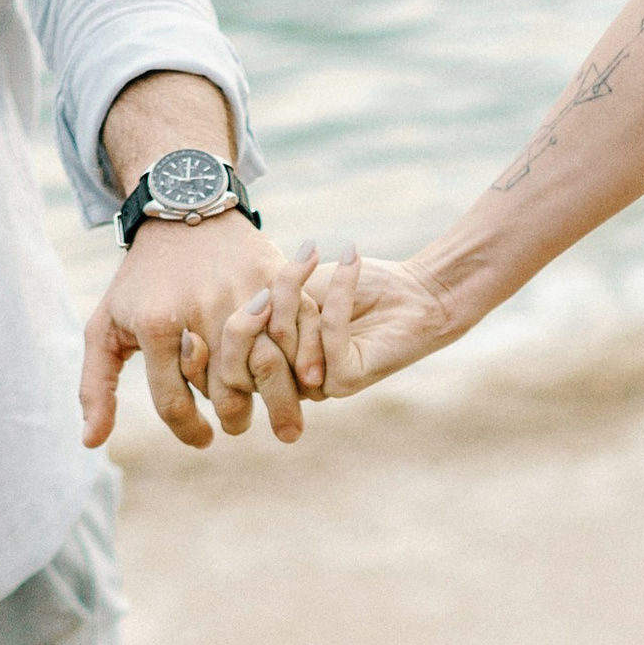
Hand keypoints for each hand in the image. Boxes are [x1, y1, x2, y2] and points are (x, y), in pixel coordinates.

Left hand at [80, 211, 307, 451]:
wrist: (182, 208)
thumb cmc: (142, 280)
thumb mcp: (105, 326)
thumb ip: (96, 387)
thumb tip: (90, 443)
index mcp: (156, 324)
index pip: (175, 405)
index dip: (189, 432)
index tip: (202, 439)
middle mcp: (200, 309)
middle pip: (227, 396)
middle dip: (234, 419)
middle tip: (234, 420)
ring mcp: (240, 293)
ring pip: (266, 374)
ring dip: (272, 399)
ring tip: (267, 405)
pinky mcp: (273, 278)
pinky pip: (297, 338)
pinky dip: (301, 364)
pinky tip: (294, 375)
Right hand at [218, 242, 459, 411]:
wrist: (415, 294)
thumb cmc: (357, 287)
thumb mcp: (300, 287)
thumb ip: (264, 301)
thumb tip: (228, 307)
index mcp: (275, 360)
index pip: (232, 347)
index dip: (240, 306)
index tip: (268, 261)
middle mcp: (292, 381)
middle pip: (252, 345)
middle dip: (272, 296)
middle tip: (302, 259)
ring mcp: (317, 386)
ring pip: (283, 338)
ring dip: (303, 290)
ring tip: (328, 257)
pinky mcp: (346, 381)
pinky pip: (326, 333)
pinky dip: (338, 292)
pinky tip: (352, 259)